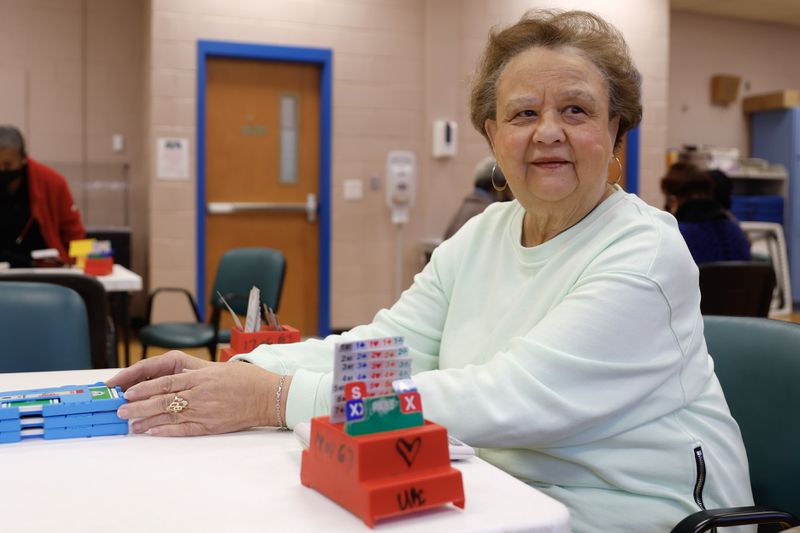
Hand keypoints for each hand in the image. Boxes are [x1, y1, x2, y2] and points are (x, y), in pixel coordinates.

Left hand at [107, 351, 290, 436]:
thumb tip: (169, 380)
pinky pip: (184, 429)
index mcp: (202, 375)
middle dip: (138, 405)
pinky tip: (152, 432)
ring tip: (130, 424)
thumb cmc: (246, 380)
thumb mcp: (218, 369)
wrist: (270, 396)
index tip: (126, 391)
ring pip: (170, 415)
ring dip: (147, 420)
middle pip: (163, 399)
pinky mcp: (212, 425)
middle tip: (120, 409)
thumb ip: (194, 373)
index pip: (165, 381)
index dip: (143, 387)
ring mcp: (206, 410)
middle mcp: (201, 392)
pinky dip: (166, 431)